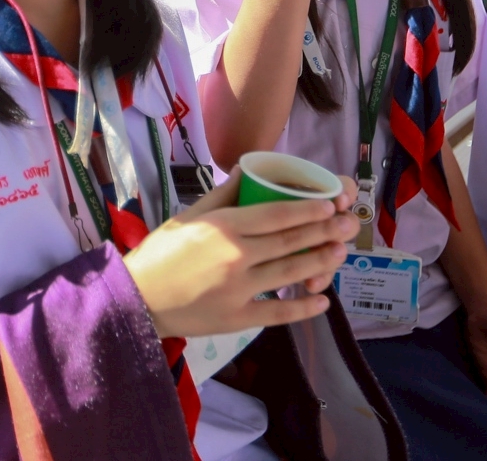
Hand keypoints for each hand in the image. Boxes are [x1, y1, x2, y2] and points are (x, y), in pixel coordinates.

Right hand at [124, 167, 359, 338]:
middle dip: (325, 232)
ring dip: (320, 263)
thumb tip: (247, 168)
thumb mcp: (189, 216)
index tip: (330, 205)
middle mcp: (236, 255)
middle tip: (350, 225)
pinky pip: (276, 313)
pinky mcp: (236, 318)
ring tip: (340, 254)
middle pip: (289, 241)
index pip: (276, 214)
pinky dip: (301, 308)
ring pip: (289, 273)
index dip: (308, 210)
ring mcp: (238, 289)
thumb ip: (223, 194)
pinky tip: (322, 302)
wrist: (136, 299)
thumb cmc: (160, 252)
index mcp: (224, 226)